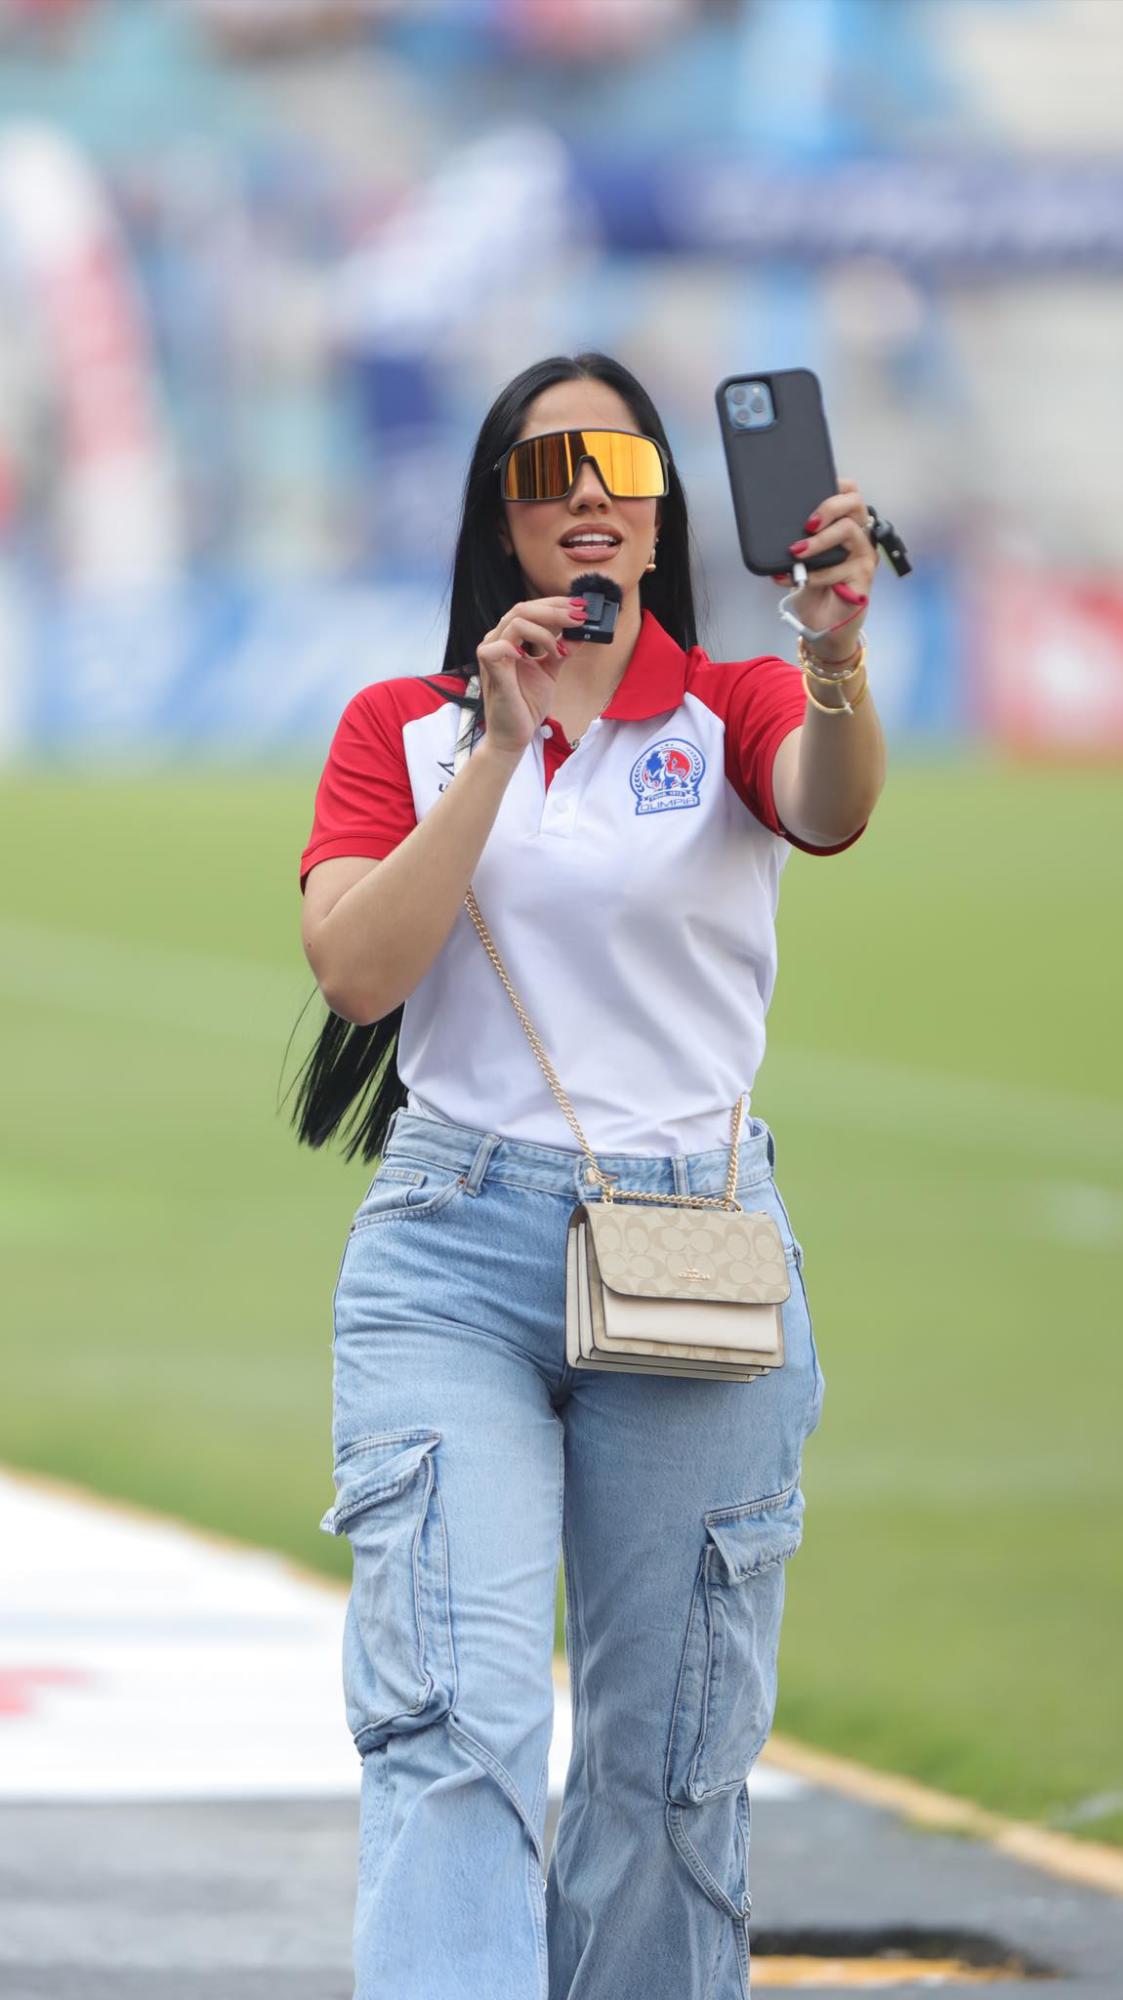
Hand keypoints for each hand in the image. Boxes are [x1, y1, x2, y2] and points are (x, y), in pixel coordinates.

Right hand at [475, 596, 586, 756]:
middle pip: (523, 609)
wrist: (514, 734)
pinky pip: (499, 647)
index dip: (556, 605)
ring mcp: (492, 653)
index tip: (581, 608)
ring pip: (516, 622)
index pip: (530, 609)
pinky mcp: (489, 669)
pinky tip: (540, 657)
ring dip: (545, 631)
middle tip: (579, 617)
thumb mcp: (550, 671)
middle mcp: (498, 640)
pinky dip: (523, 647)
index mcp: (510, 638)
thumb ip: (561, 650)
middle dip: (555, 611)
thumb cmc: (526, 703)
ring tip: (562, 651)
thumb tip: (580, 634)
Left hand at [770, 479, 876, 661]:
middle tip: (807, 524)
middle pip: (855, 502)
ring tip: (797, 553)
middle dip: (828, 506)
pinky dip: (817, 574)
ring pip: (848, 530)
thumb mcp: (800, 561)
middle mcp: (859, 537)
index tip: (813, 489)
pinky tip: (801, 580)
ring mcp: (863, 556)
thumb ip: (796, 542)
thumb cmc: (814, 590)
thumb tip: (770, 528)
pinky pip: (840, 567)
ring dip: (818, 541)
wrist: (823, 626)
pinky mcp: (863, 578)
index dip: (835, 483)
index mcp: (846, 526)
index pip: (849, 492)